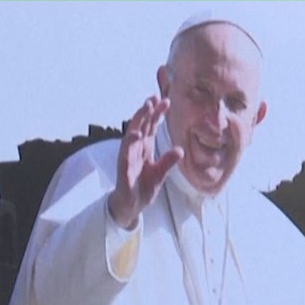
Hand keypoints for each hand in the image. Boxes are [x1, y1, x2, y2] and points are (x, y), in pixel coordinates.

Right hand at [107, 96, 182, 229]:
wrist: (131, 207)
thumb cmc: (142, 188)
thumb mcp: (160, 174)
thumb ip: (168, 161)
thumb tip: (181, 150)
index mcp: (144, 148)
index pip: (151, 126)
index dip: (157, 114)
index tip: (166, 101)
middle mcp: (135, 149)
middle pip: (141, 125)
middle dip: (147, 111)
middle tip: (154, 97)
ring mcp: (128, 157)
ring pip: (131, 133)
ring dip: (138, 120)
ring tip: (145, 107)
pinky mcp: (123, 169)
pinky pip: (125, 154)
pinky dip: (129, 143)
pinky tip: (135, 134)